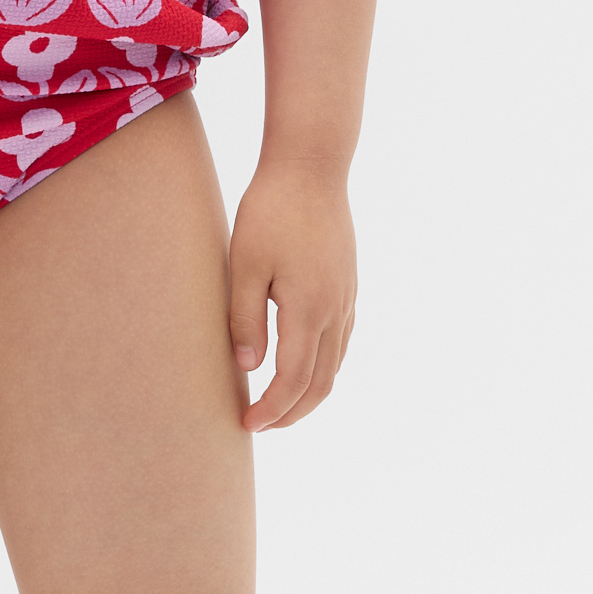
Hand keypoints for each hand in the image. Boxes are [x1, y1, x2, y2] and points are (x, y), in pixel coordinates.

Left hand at [227, 157, 357, 433]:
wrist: (312, 167)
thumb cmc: (270, 211)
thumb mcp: (244, 264)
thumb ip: (245, 319)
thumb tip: (249, 368)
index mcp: (309, 309)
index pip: (292, 380)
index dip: (271, 409)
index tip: (246, 423)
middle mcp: (336, 311)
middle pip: (321, 383)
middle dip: (292, 412)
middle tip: (260, 425)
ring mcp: (347, 298)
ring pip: (336, 365)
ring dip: (310, 394)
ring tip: (279, 405)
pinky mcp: (348, 285)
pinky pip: (342, 342)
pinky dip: (324, 368)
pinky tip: (304, 366)